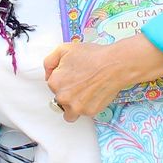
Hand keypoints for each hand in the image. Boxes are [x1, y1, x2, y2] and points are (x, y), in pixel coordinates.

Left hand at [43, 35, 162, 120]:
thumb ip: (49, 62)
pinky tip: (94, 95)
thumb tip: (47, 75)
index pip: (52, 85)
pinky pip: (84, 114)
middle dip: (67, 93)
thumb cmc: (92, 56)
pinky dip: (87, 107)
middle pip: (59, 100)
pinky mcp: (90, 112)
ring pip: (69, 112)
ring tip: (84, 94)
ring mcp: (76, 107)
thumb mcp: (63, 49)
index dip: (62, 78)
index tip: (72, 75)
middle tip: (80, 83)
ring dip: (74, 106)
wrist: (115, 65)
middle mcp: (63, 98)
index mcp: (54, 83)